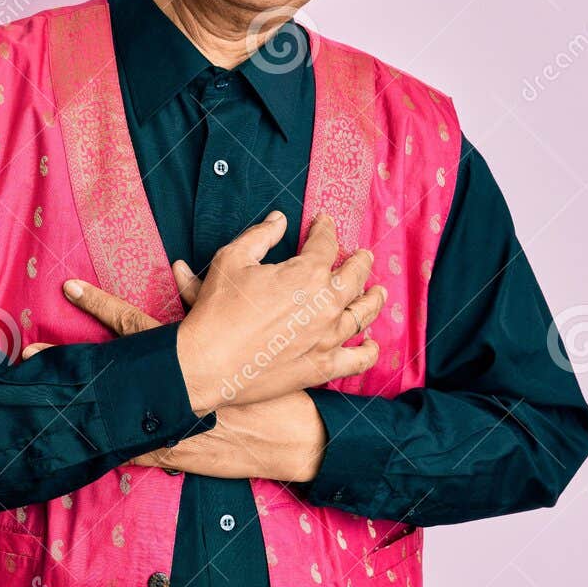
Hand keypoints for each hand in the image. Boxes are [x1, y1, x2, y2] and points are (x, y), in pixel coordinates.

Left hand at [21, 264, 331, 481]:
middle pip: (109, 372)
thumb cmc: (276, 383)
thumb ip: (209, 302)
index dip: (98, 305)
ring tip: (43, 409)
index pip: (130, 324)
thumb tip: (180, 269)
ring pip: (116, 419)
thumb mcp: (247, 337)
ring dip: (82, 413)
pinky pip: (140, 453)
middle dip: (69, 360)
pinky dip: (117, 451)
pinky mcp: (176, 456)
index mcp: (181, 356)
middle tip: (30, 351)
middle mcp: (168, 390)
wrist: (297, 436)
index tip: (67, 288)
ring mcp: (168, 426)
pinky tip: (88, 453)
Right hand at [174, 211, 383, 413]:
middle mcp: (326, 304)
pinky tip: (371, 344)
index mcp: (307, 274)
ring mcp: (328, 338)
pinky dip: (368, 351)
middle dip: (360, 262)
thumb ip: (260, 236)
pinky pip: (357, 359)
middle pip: (354, 277)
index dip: (326, 229)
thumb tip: (279, 219)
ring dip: (373, 300)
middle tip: (363, 255)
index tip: (324, 223)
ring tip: (378, 293)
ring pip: (362, 314)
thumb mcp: (231, 260)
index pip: (326, 244)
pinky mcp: (322, 367)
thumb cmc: (217, 310)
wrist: (208, 362)